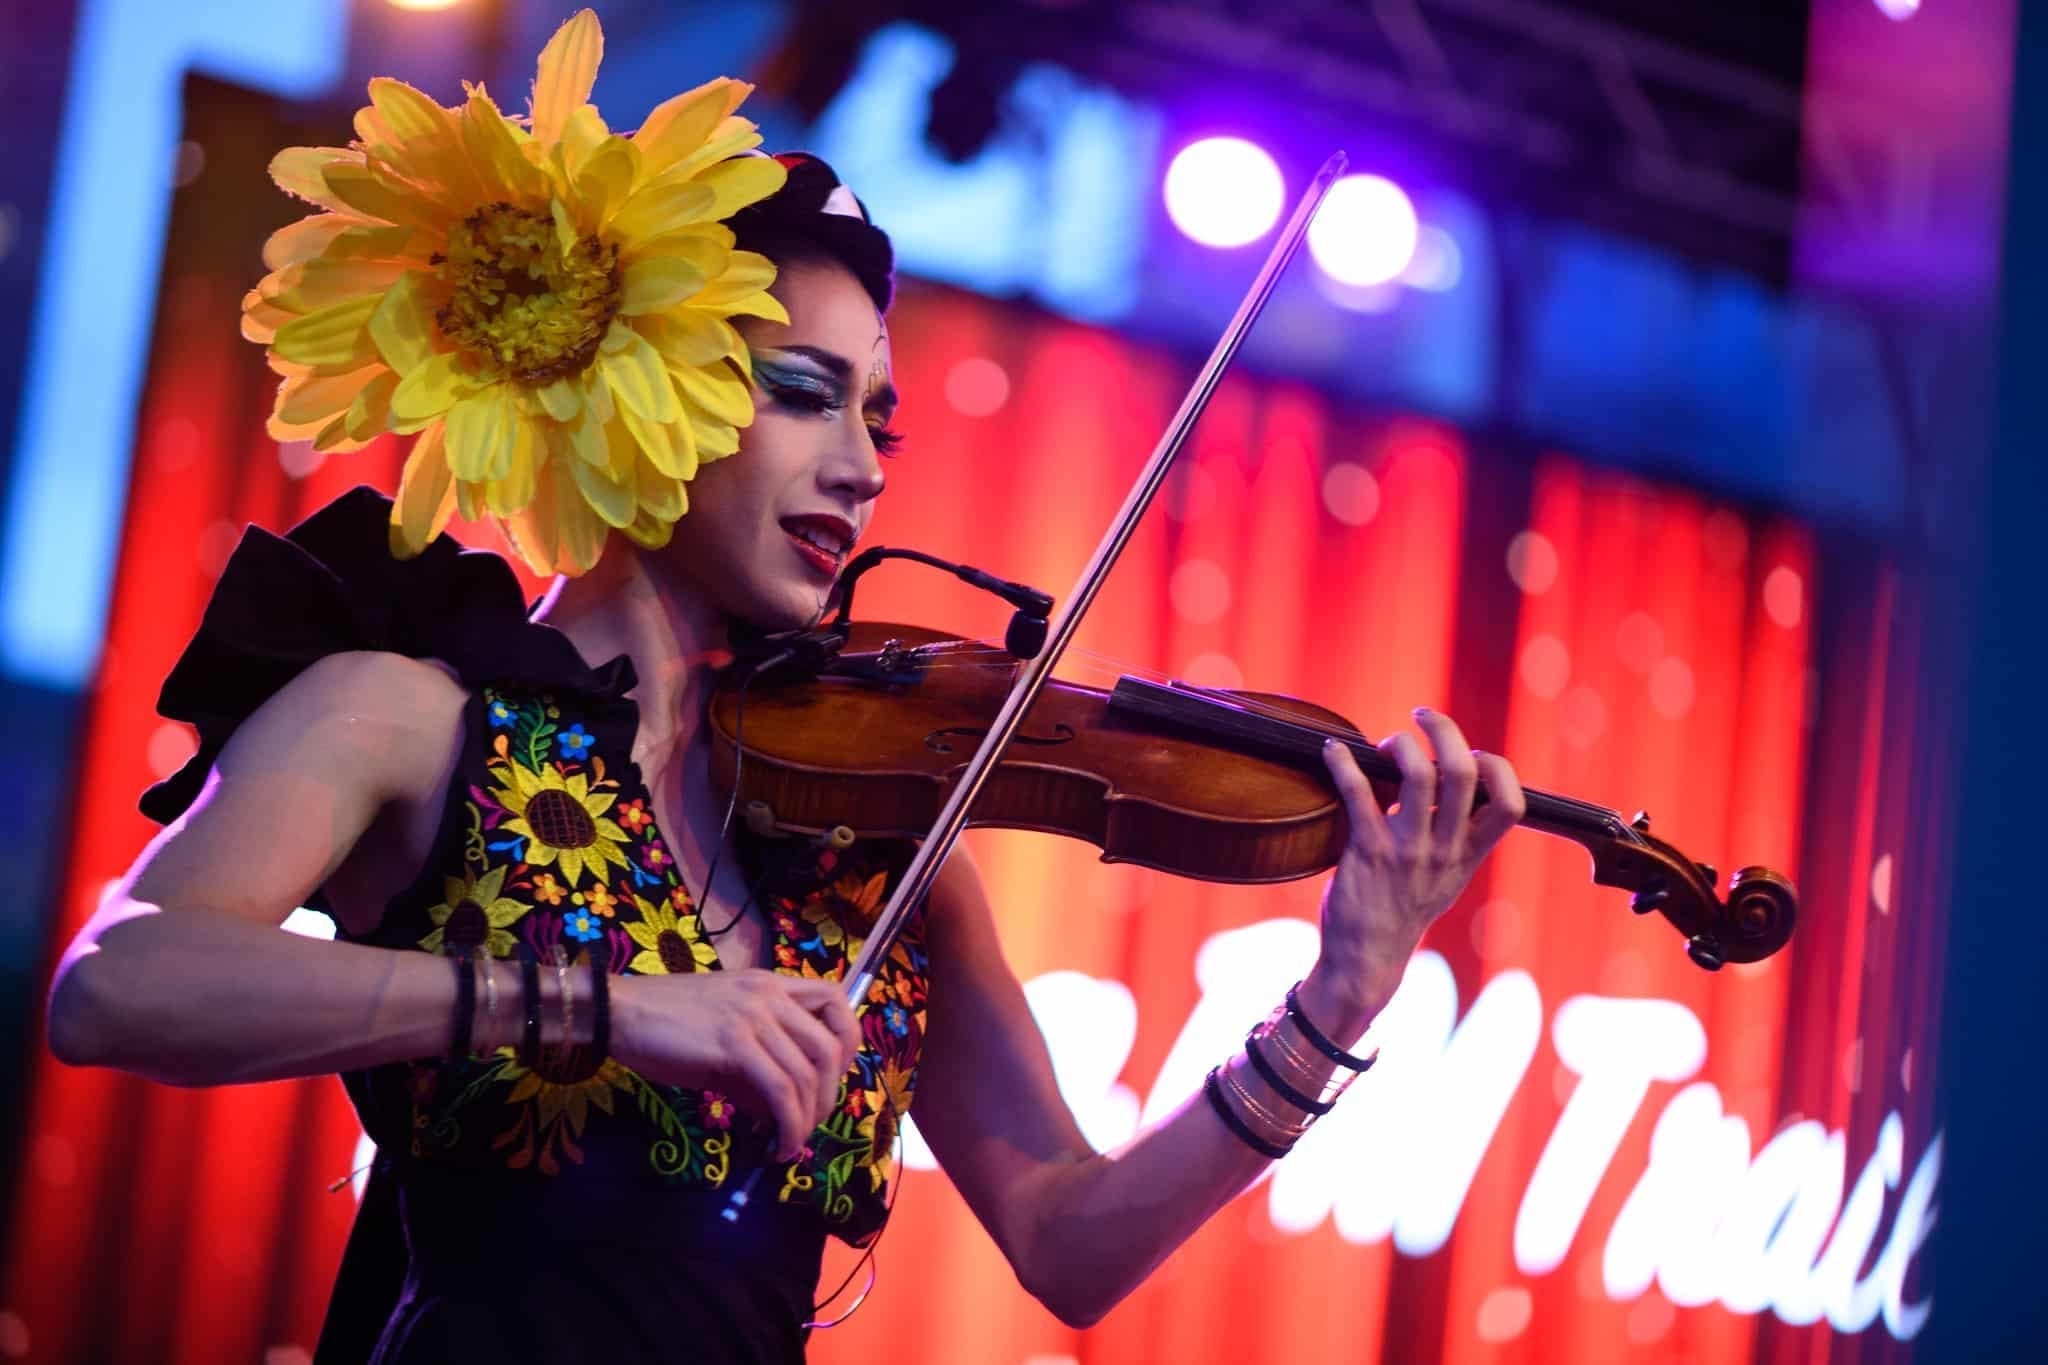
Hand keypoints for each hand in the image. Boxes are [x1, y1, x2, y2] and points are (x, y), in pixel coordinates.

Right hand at [611, 969, 861, 1160]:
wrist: (618, 1012)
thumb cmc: (664, 1025)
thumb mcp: (722, 1038)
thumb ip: (754, 1066)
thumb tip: (778, 1112)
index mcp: (769, 986)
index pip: (835, 998)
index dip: (847, 1041)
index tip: (831, 1077)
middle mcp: (769, 995)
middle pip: (831, 1045)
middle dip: (830, 1094)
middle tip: (810, 1124)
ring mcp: (753, 1017)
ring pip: (807, 1073)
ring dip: (807, 1119)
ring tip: (791, 1146)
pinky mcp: (733, 1044)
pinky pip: (779, 1089)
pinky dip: (787, 1124)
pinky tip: (777, 1146)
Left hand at [1300, 708, 1525, 1038]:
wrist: (1366, 959)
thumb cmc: (1403, 911)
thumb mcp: (1446, 878)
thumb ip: (1456, 835)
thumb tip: (1448, 781)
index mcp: (1468, 855)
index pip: (1510, 805)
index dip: (1498, 768)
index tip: (1472, 755)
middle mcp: (1444, 850)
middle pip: (1464, 774)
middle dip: (1445, 730)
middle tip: (1423, 716)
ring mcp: (1407, 851)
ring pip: (1418, 776)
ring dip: (1400, 744)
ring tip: (1386, 743)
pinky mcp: (1366, 851)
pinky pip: (1359, 793)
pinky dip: (1343, 763)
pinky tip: (1333, 751)